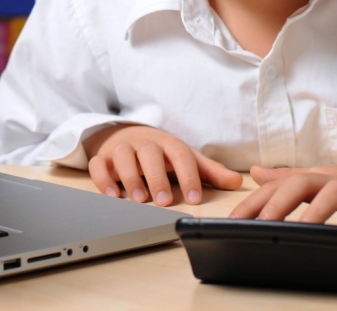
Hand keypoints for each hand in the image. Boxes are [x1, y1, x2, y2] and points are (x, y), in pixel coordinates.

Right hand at [83, 124, 242, 205]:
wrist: (128, 135)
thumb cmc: (162, 153)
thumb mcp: (187, 159)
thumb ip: (210, 172)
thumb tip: (236, 183)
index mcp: (168, 144)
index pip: (180, 155)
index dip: (188, 176)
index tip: (194, 198)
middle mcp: (145, 144)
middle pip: (150, 153)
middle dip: (157, 177)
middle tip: (164, 200)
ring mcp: (122, 149)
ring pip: (124, 155)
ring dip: (130, 177)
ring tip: (138, 199)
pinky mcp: (103, 158)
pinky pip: (99, 164)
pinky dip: (103, 178)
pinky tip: (112, 195)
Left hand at [228, 146, 336, 233]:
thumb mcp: (325, 179)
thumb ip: (290, 179)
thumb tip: (255, 173)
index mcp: (318, 178)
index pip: (278, 186)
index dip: (254, 202)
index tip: (231, 222)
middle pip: (302, 183)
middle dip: (277, 203)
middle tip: (258, 225)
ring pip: (336, 191)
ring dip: (317, 211)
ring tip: (302, 231)